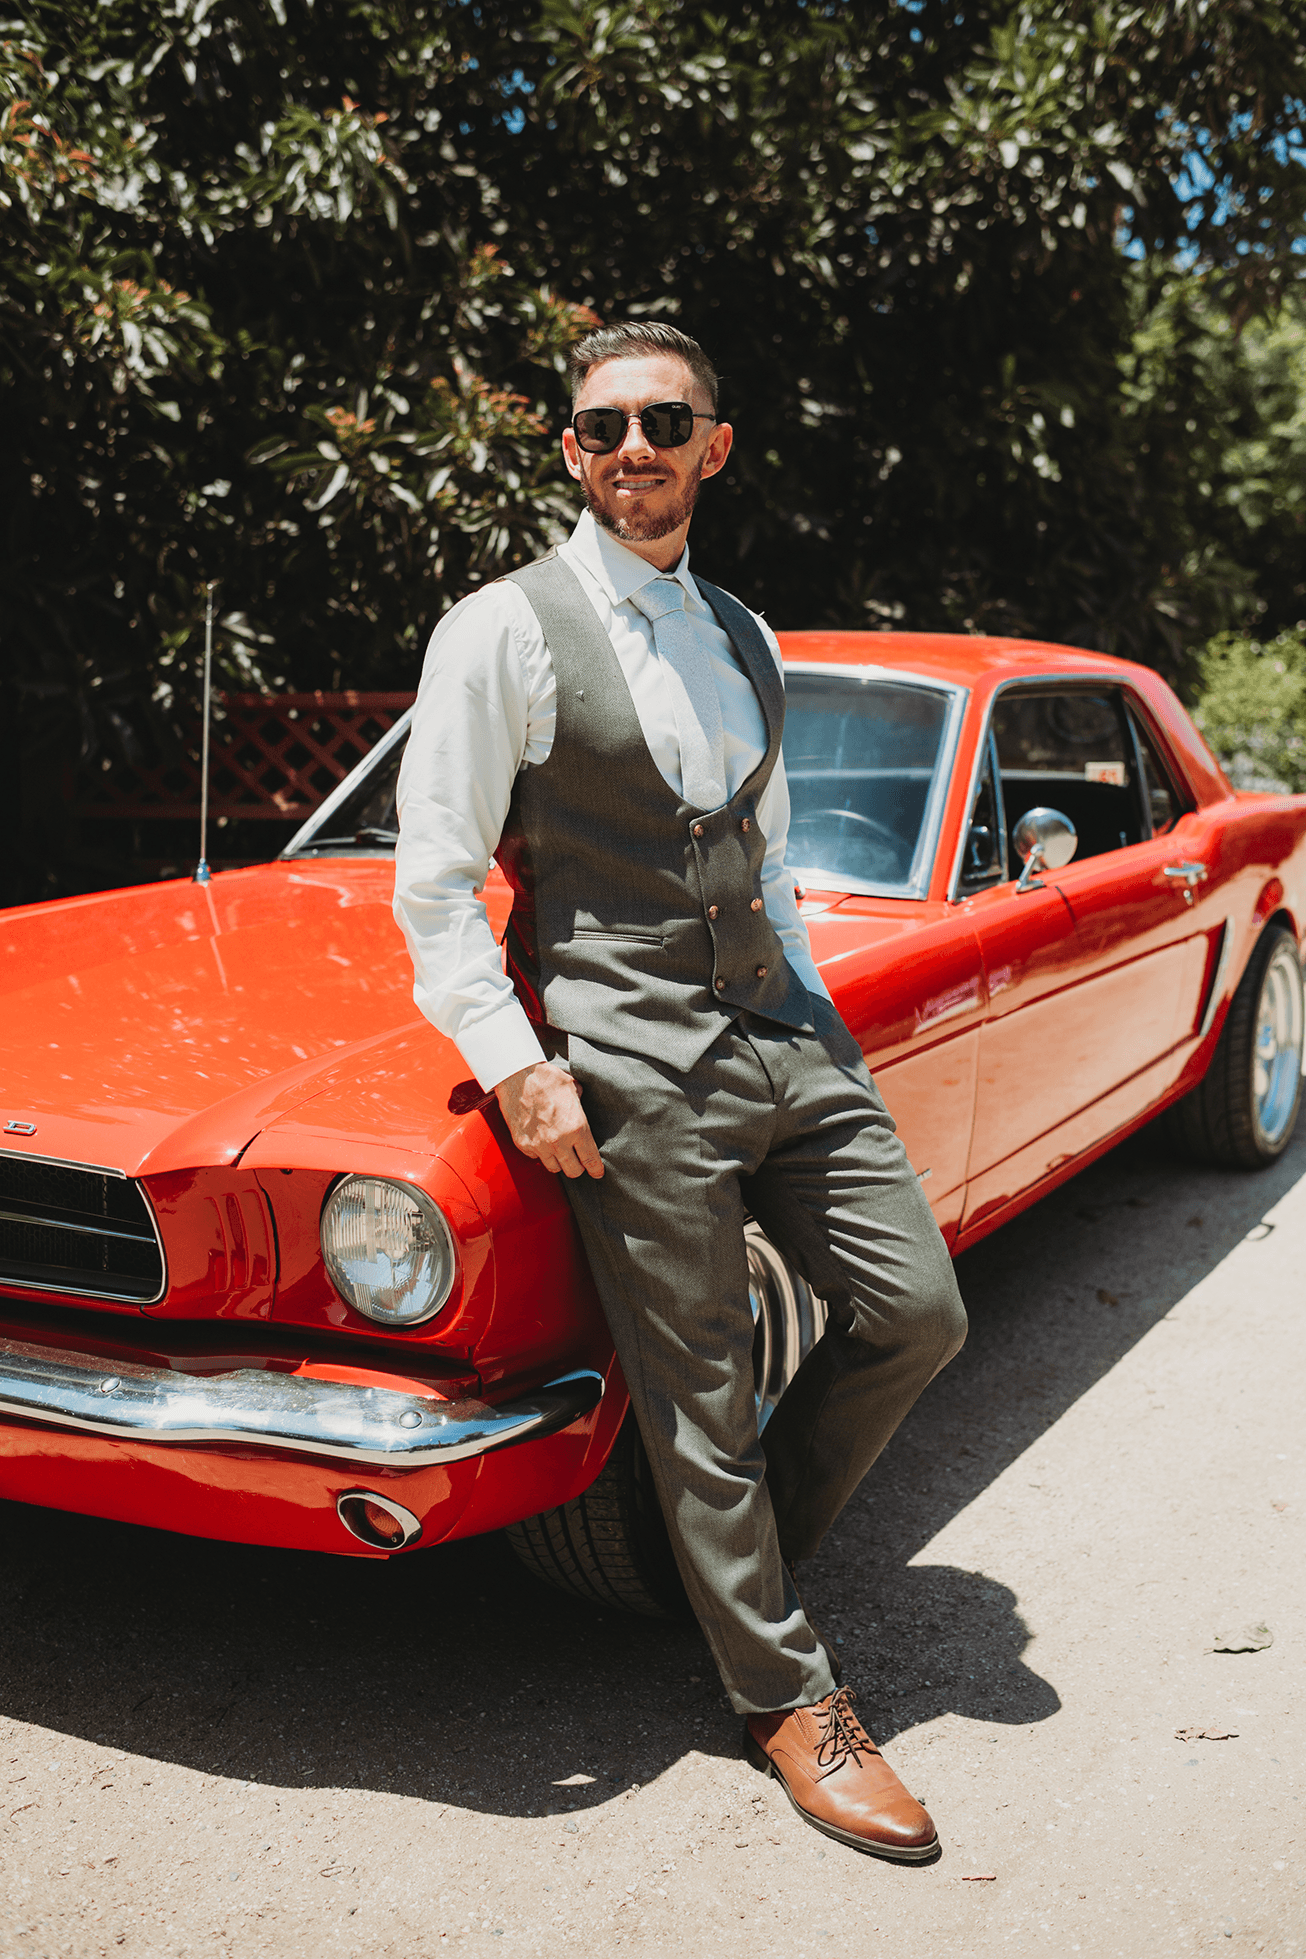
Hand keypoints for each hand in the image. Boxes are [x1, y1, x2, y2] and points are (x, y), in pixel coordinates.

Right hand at [494, 1061, 603, 1179]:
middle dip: (578, 1168)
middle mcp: (559, 1142)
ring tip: (560, 1151)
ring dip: (559, 1162)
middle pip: (573, 1171)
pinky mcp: (523, 1144)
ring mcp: (539, 1145)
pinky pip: (536, 1157)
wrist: (517, 1077)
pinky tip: (542, 1142)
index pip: (591, 1160)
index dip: (596, 1169)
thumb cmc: (547, 1079)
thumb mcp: (574, 1090)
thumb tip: (581, 1110)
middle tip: (578, 1161)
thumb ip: (581, 1107)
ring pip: (554, 1168)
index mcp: (577, 1128)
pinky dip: (540, 1153)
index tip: (597, 1173)